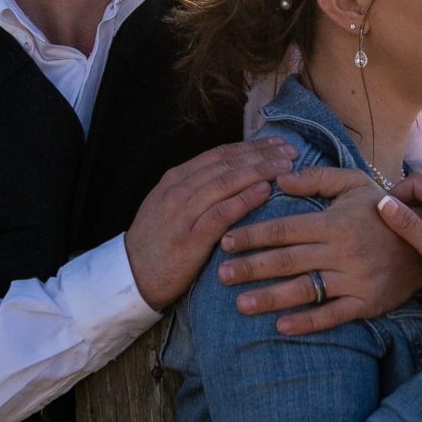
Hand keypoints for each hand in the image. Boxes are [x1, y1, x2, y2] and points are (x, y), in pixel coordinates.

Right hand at [124, 139, 295, 308]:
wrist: (130, 277)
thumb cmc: (156, 243)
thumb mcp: (169, 206)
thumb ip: (196, 189)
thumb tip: (232, 175)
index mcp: (175, 179)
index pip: (219, 154)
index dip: (251, 147)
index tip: (277, 144)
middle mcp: (178, 190)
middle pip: (227, 163)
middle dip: (261, 155)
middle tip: (291, 151)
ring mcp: (183, 213)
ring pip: (226, 182)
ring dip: (259, 171)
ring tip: (285, 166)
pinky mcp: (189, 238)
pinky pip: (221, 213)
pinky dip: (244, 199)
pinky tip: (265, 191)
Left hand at [216, 167, 421, 335]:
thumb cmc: (384, 209)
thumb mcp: (355, 183)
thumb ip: (317, 178)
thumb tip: (280, 179)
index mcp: (336, 222)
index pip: (286, 229)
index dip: (254, 235)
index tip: (227, 242)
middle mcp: (343, 252)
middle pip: (288, 261)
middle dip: (251, 268)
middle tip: (221, 275)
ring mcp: (355, 280)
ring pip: (305, 290)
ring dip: (270, 298)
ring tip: (240, 305)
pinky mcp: (367, 304)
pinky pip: (333, 315)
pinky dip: (308, 322)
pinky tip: (281, 327)